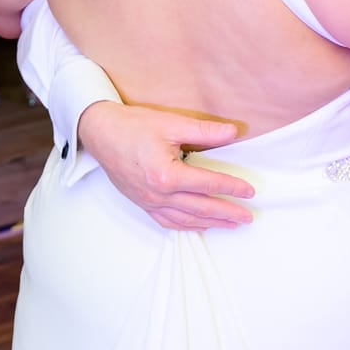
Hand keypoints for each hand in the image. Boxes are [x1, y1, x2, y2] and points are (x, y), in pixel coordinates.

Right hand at [76, 101, 255, 230]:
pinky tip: (199, 226)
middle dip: (228, 213)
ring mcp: (148, 202)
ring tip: (231, 225)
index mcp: (166, 174)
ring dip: (211, 223)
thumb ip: (204, 132)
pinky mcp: (142, 203)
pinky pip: (167, 222)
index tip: (250, 192)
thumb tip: (233, 133)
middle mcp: (157, 194)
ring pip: (186, 219)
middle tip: (248, 217)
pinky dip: (187, 226)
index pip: (208, 184)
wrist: (100, 133)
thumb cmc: (133, 126)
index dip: (232, 188)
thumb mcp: (171, 123)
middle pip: (201, 208)